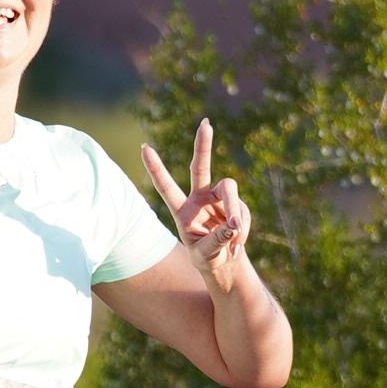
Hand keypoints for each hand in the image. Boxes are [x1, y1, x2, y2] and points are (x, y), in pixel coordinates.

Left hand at [141, 118, 251, 290]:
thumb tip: (233, 224)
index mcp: (182, 210)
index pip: (166, 187)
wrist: (226, 263)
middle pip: (200, 167)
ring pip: (229, 189)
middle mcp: (199, 198)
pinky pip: (243, 212)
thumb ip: (216, 240)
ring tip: (235, 236)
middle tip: (205, 124)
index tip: (144, 147)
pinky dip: (242, 230)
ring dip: (234, 210)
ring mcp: (219, 199)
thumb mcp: (206, 255)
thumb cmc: (207, 258)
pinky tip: (237, 245)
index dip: (156, 169)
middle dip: (203, 146)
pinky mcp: (237, 205)